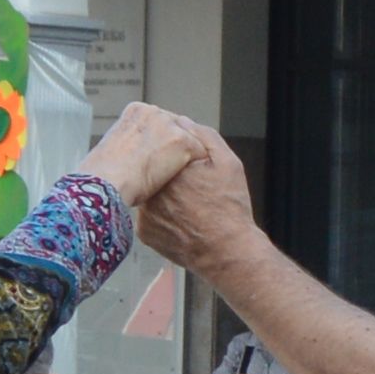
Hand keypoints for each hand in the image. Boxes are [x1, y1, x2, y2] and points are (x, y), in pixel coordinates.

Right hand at [86, 102, 206, 210]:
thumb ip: (132, 144)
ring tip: (186, 180)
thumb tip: (138, 157)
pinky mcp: (182, 142)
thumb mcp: (115, 149)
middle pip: (180, 129)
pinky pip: (201, 154)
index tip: (159, 160)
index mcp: (136, 111)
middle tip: (174, 173)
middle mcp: (154, 112)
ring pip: (192, 141)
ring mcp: (169, 126)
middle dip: (178, 149)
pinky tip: (192, 183)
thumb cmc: (102, 175)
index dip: (162, 144)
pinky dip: (199, 169)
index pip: (161, 123)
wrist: (104, 183)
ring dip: (188, 159)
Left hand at [137, 121, 256, 268]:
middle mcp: (151, 188)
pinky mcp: (144, 232)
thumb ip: (203, 136)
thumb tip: (182, 121)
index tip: (191, 164)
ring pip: (150, 193)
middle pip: (153, 171)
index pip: (161, 149)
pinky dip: (161, 216)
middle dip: (168, 174)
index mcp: (168, 167)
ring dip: (163, 194)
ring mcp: (144, 212)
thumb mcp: (228, 162)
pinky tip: (182, 221)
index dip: (176, 153)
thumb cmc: (230, 208)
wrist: (228, 252)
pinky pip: (149, 216)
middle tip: (193, 188)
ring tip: (189, 206)